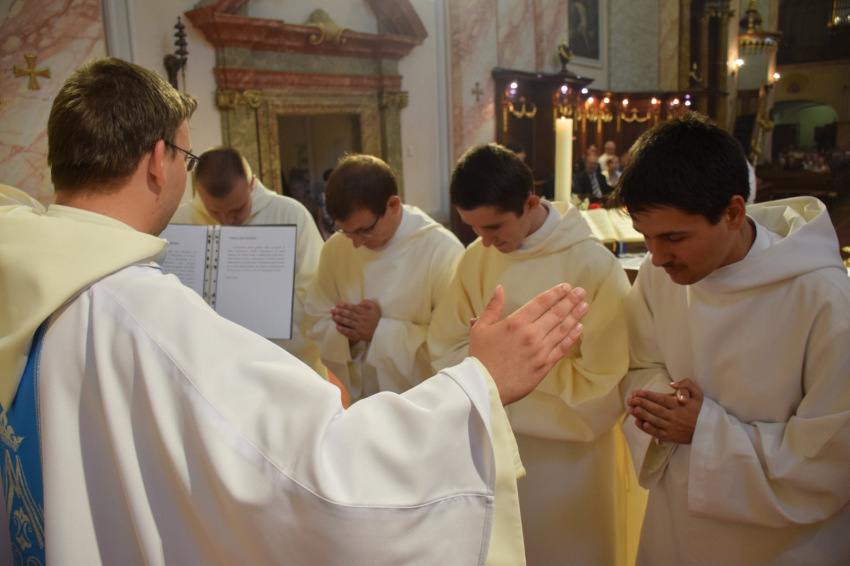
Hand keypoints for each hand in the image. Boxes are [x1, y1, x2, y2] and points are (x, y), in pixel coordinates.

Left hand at [331, 300, 381, 344]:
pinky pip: (350, 332)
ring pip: (348, 323)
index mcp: (365, 312)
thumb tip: (359, 303)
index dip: (345, 305)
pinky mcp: (359, 335)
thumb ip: (367, 303)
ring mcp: (360, 328)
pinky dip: (344, 330)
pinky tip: (338, 327)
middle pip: (349, 314)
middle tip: (332, 309)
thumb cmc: (378, 319)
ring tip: (333, 316)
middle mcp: (361, 319)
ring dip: (340, 319)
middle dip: (340, 311)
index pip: (353, 308)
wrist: (382, 332)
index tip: (337, 304)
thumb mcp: (375, 308)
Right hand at [469, 284, 587, 404]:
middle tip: (581, 292)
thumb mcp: (480, 328)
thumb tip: (500, 289)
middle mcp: (531, 335)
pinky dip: (572, 337)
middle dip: (570, 301)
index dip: (555, 293)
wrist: (483, 386)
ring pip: (562, 330)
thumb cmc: (480, 357)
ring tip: (585, 306)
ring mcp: (540, 351)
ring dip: (575, 316)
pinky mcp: (544, 366)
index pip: (541, 303)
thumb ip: (492, 307)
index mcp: (516, 323)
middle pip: (556, 314)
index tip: (566, 287)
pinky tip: (579, 328)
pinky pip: (562, 349)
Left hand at [626, 379, 702, 443]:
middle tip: (631, 399)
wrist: (709, 430)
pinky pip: (657, 432)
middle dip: (642, 403)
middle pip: (655, 409)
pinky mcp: (671, 436)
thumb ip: (686, 385)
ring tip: (631, 409)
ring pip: (654, 420)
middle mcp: (675, 416)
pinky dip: (647, 429)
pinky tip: (639, 423)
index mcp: (680, 405)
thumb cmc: (701, 410)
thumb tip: (672, 384)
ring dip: (642, 415)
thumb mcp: (697, 394)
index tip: (637, 392)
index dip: (648, 395)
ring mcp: (672, 427)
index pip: (661, 399)